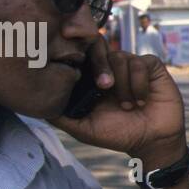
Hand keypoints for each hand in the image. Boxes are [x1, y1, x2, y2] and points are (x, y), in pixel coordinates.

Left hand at [48, 33, 186, 167]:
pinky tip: (142, 100)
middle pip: (99, 47)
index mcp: (94, 77)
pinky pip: (141, 62)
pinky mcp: (151, 67)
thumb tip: (36, 107)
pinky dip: (139, 83)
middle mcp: (111, 67)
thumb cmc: (118, 134)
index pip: (82, 54)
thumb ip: (61, 117)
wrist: (152, 141)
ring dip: (124, 84)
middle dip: (101, 66)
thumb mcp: (84, 129)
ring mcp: (131, 65)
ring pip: (120, 57)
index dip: (79, 53)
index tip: (75, 59)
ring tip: (128, 106)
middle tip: (106, 87)